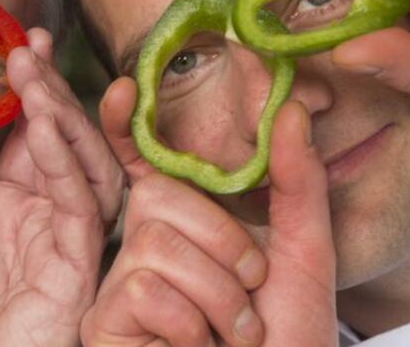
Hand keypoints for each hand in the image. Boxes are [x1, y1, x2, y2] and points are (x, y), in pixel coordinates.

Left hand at [0, 28, 124, 346]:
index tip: (15, 42)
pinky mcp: (77, 264)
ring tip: (33, 72)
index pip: (24, 134)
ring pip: (81, 161)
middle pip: (59, 138)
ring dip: (62, 113)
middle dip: (47, 88)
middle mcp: (42, 213)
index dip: (25, 89)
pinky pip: (81, 203)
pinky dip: (69, 160)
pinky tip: (48, 124)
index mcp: (7, 204)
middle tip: (27, 44)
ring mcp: (63, 236)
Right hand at [80, 78, 337, 345]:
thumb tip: (290, 110)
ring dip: (219, 296)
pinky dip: (193, 325)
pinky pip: (145, 289)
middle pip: (160, 197)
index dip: (128, 124)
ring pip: (156, 243)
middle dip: (224, 245)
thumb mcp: (304, 255)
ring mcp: (121, 284)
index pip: (145, 162)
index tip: (124, 88)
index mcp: (187, 222)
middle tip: (249, 293)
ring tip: (231, 334)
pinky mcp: (105, 321)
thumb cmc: (286, 342)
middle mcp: (144, 245)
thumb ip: (296, 182)